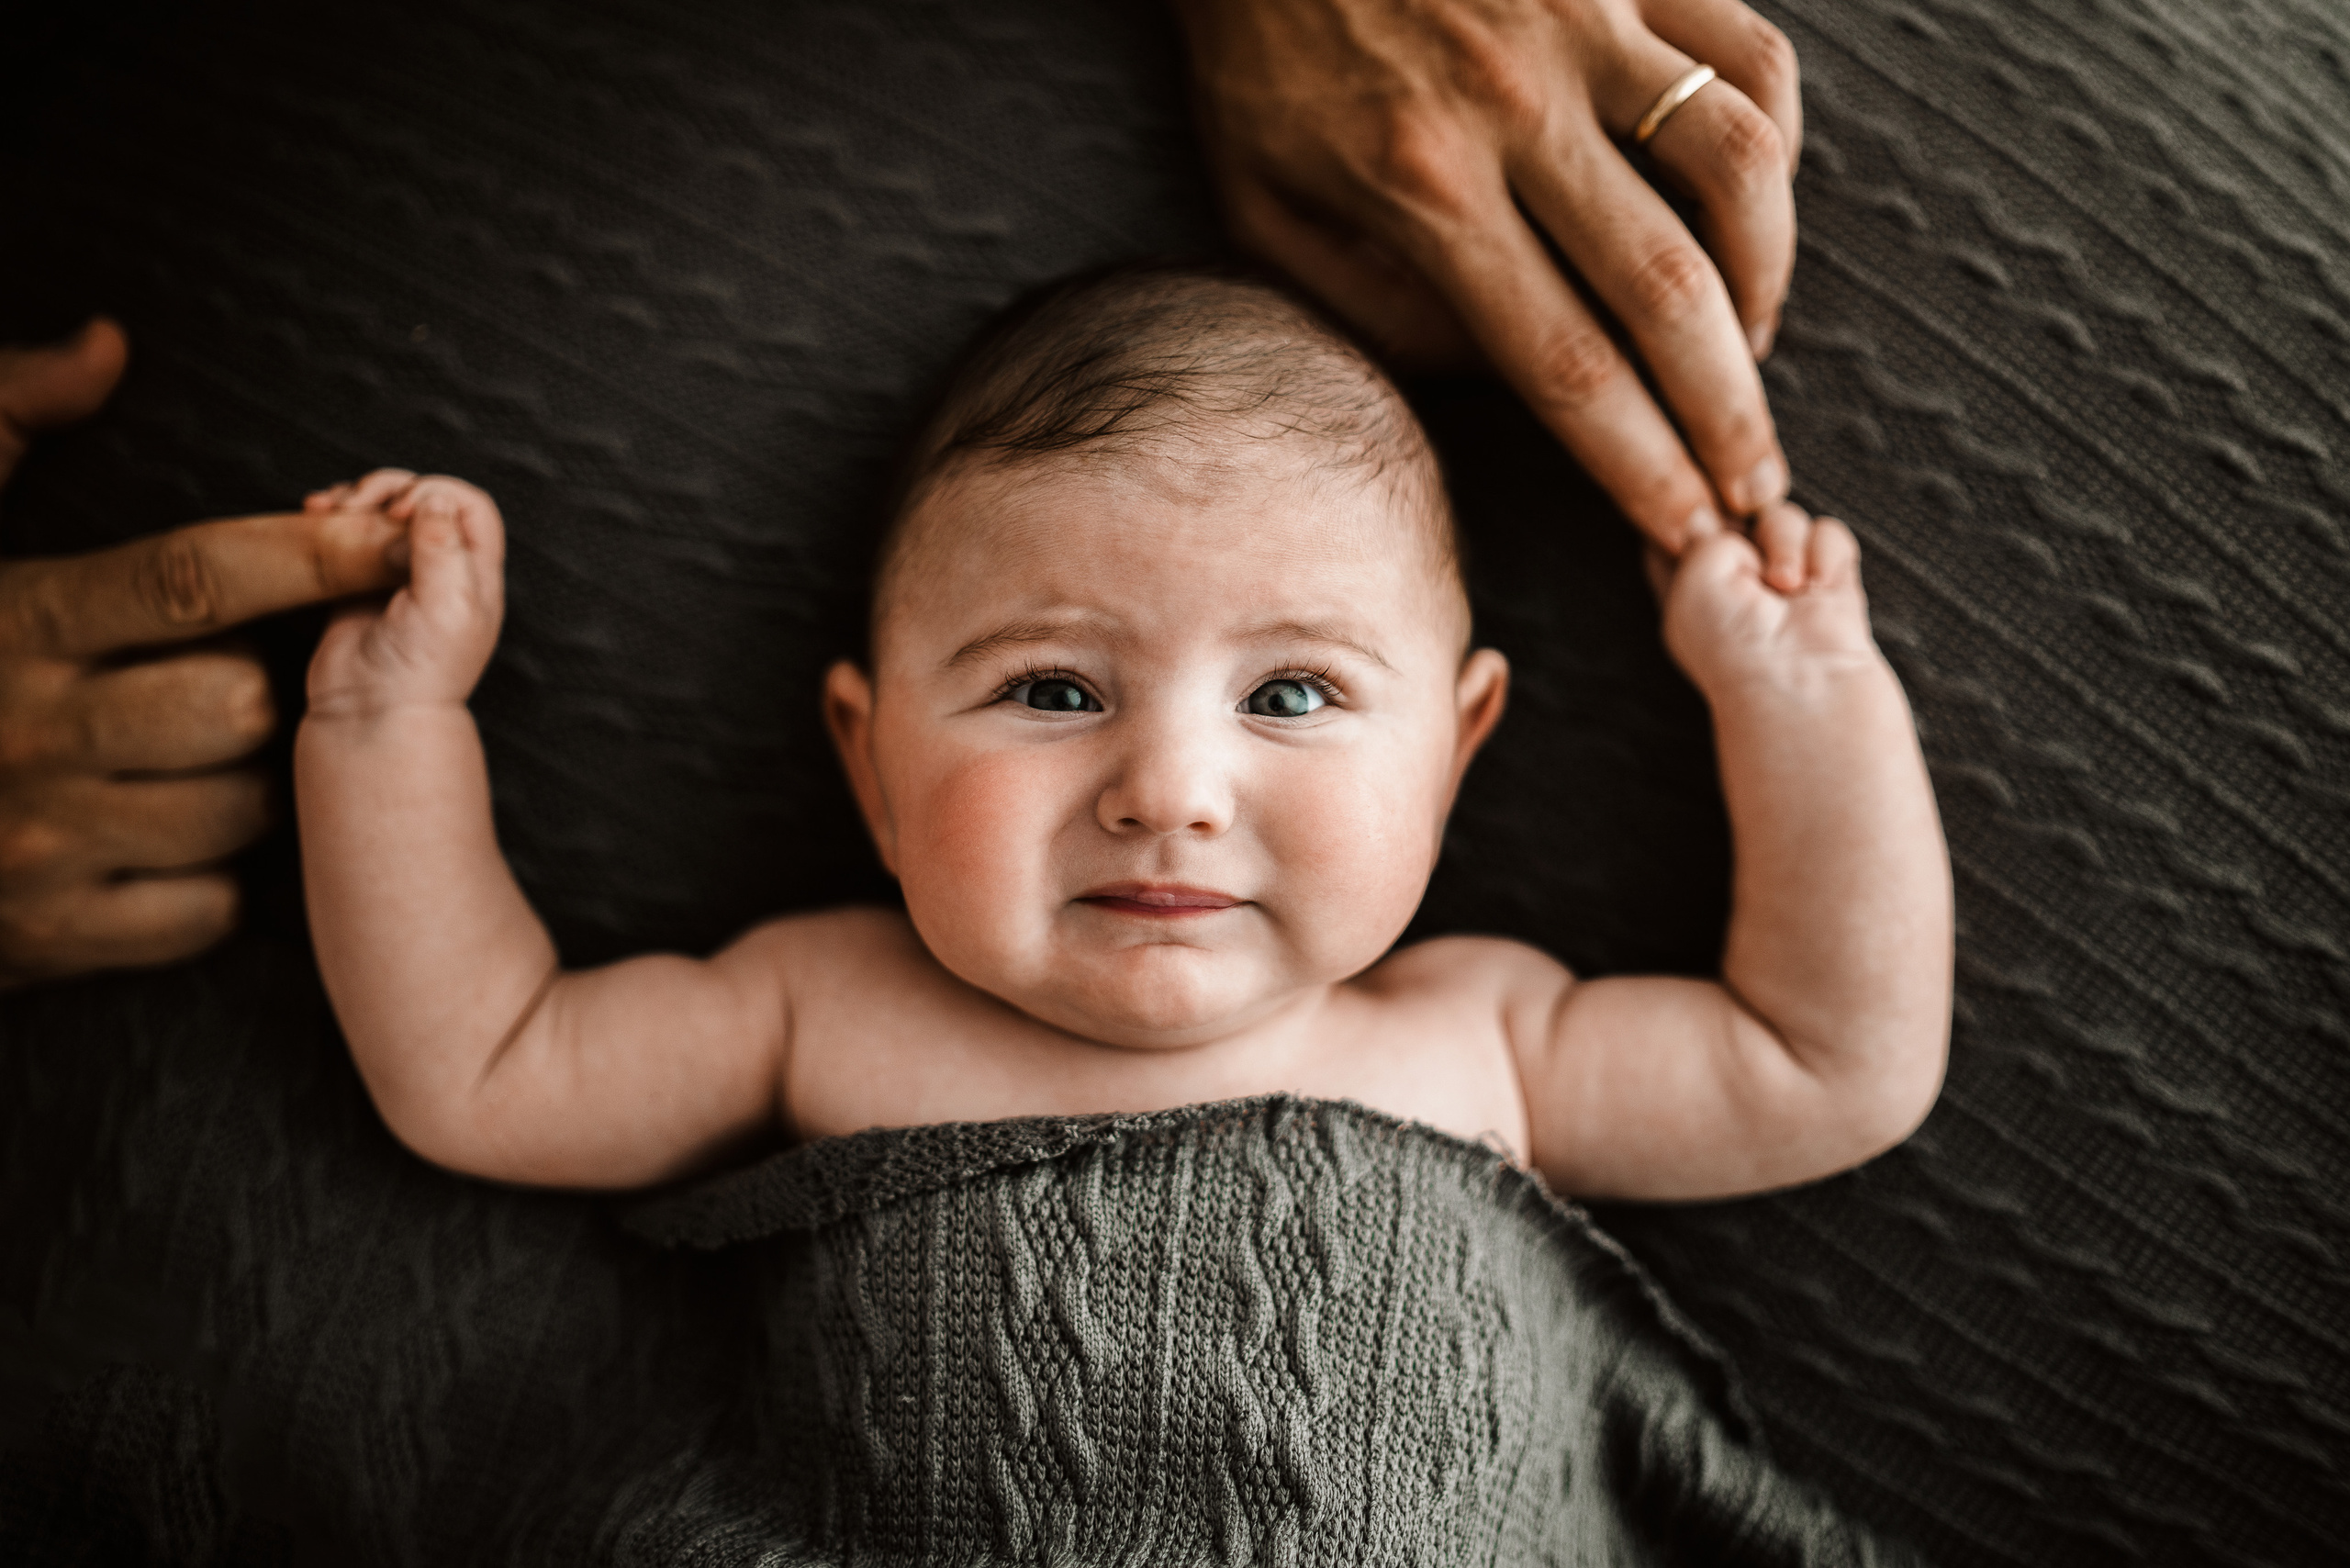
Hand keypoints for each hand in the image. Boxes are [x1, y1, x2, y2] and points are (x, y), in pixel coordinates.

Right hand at [0, 320, 406, 986]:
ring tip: (200, 759)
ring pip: (234, 813)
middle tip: (249, 681)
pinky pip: (206, 909)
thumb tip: (106, 344)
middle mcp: (30, 731)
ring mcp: (41, 842)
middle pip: (232, 708)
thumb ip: (8, 413)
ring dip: (250, 787)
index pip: (190, 579)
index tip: (395, 536)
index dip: (308, 556)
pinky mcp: (52, 934)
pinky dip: (214, 881)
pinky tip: (173, 840)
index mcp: (19, 620)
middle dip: (268, 693)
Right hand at [305, 470, 504, 720]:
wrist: (372, 716)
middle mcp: (440, 569)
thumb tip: (433, 499)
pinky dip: (333, 515)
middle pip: (422, 498)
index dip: (437, 493)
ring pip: (382, 510)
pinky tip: (314, 512)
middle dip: (387, 489)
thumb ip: (444, 548)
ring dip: (356, 496)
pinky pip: (348, 533)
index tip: (403, 513)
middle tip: (361, 506)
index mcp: (475, 574)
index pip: (468, 506)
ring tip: (330, 507)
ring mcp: (395, 574)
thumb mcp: (448, 605)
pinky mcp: (356, 582)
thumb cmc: (421, 672)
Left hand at [1177, 0, 1798, 560]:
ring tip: (1750, 350)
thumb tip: (1489, 372)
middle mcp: (1518, 111)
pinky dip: (1776, 140)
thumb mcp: (1261, 201)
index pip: (1562, 363)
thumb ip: (1366, 304)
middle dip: (1726, 413)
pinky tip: (1755, 205)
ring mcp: (1586, 26)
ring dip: (1766, 278)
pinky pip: (1749, 53)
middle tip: (1758, 485)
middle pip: (1664, 292)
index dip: (1636, 462)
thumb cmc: (1255, 54)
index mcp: (1423, 188)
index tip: (1682, 529)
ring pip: (1736, 166)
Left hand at [1659, 504, 1874, 692]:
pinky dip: (1824, 552)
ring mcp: (1785, 586)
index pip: (1681, 533)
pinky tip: (1818, 586)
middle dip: (1744, 522)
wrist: (1802, 690)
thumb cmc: (1735, 650)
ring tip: (1786, 585)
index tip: (1701, 512)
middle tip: (1747, 555)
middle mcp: (1734, 586)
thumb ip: (1708, 532)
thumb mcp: (1692, 580)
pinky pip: (1828, 535)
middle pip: (1736, 512)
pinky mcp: (1832, 587)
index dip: (1691, 512)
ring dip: (1784, 540)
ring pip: (1782, 517)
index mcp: (1688, 591)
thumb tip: (1733, 514)